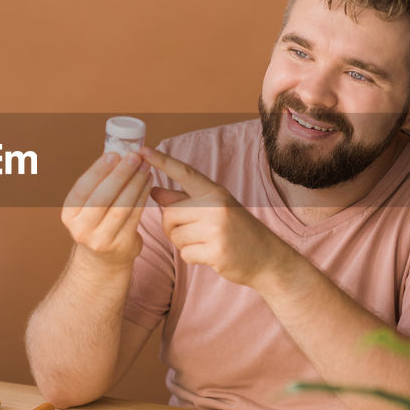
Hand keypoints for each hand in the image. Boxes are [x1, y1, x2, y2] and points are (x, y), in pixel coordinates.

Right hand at [61, 151, 153, 265]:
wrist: (103, 259)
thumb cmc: (97, 221)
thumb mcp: (87, 207)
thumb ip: (98, 184)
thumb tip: (117, 149)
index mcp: (69, 214)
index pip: (82, 188)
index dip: (98, 170)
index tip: (114, 154)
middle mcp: (81, 229)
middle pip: (103, 197)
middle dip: (121, 174)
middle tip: (135, 156)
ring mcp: (101, 240)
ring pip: (122, 206)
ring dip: (136, 183)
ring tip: (145, 166)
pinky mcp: (121, 245)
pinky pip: (135, 216)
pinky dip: (143, 196)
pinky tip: (148, 182)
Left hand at [142, 146, 291, 287]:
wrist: (266, 258)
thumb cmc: (236, 231)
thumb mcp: (214, 208)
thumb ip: (182, 200)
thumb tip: (153, 190)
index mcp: (215, 192)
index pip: (184, 173)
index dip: (162, 161)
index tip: (142, 150)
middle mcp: (216, 206)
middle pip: (170, 213)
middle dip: (172, 226)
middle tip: (191, 232)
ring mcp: (217, 228)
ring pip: (175, 235)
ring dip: (184, 243)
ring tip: (205, 242)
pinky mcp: (216, 251)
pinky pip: (185, 253)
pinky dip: (192, 257)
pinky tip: (210, 255)